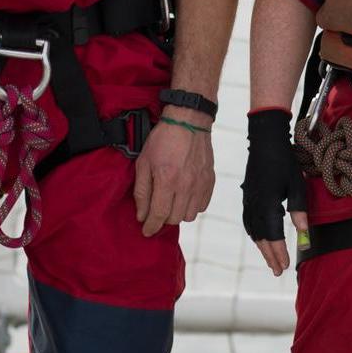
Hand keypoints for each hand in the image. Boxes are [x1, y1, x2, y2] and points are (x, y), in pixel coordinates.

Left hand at [133, 111, 214, 236]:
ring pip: (190, 216)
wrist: (188, 121)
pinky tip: (184, 197)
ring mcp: (200, 183)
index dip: (151, 227)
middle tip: (156, 210)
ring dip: (178, 214)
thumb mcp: (143, 162)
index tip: (146, 231)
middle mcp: (186, 185)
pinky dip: (192, 206)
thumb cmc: (162, 140)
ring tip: (171, 202)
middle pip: (174, 218)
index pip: (158, 214)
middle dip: (162, 219)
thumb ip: (142, 191)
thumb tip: (142, 215)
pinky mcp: (210, 181)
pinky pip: (202, 206)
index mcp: (167, 179)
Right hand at [242, 109, 308, 276]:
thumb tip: (304, 232)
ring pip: (253, 231)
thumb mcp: (297, 184)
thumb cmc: (284, 161)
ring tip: (271, 259)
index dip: (279, 252)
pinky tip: (260, 238)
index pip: (273, 236)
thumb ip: (299, 209)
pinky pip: (249, 221)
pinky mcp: (247, 196)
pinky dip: (255, 234)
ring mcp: (248, 201)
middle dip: (270, 255)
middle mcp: (254, 205)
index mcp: (267, 204)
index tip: (285, 267)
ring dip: (262, 247)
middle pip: (261, 237)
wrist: (264, 140)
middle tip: (278, 271)